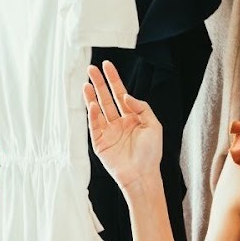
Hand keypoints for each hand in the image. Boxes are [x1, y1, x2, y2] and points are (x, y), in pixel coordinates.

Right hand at [83, 61, 163, 190]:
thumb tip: (126, 95)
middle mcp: (118, 122)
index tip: (107, 65)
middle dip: (99, 83)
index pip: (120, 93)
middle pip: (106, 98)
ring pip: (97, 110)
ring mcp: (108, 132)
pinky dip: (93, 115)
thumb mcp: (153, 125)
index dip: (113, 79)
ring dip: (91, 96)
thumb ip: (141, 108)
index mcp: (132, 117)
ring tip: (86, 83)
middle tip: (91, 68)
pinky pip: (94, 126)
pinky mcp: (100, 143)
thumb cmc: (151, 153)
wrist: (142, 175)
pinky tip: (92, 105)